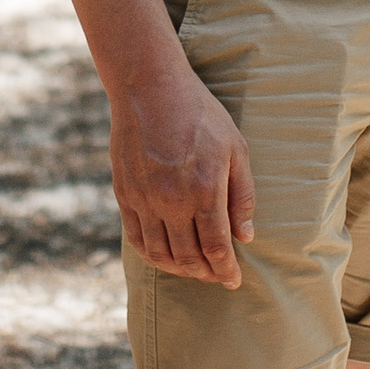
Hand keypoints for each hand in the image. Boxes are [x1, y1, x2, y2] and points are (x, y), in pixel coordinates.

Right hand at [111, 65, 254, 286]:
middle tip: (216, 276)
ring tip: (193, 270)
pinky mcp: (124, 193)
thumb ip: (242, 195)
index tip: (233, 280)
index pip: (216, 247)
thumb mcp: (236, 149)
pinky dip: (151, 255)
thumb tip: (245, 237)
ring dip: (179, 269)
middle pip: (189, 257)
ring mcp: (144, 199)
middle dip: (206, 273)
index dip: (226, 270)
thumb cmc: (200, 115)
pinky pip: (136, 238)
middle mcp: (172, 200)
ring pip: (161, 253)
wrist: (151, 88)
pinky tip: (164, 256)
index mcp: (205, 189)